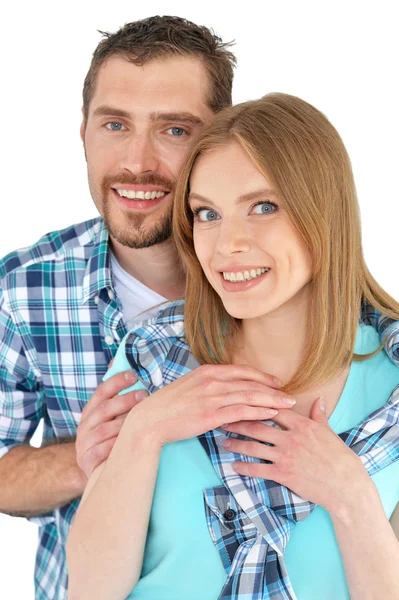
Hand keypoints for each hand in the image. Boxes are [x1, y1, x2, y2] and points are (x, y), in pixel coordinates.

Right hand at [76, 370, 148, 477]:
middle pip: (104, 409)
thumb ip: (118, 396)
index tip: (133, 374)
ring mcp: (84, 443)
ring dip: (124, 424)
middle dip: (125, 400)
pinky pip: (103, 451)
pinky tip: (130, 442)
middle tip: (144, 395)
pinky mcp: (88, 461)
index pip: (101, 391)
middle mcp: (85, 426)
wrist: (99, 473)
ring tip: (142, 419)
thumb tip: (119, 363)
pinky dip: (116, 446)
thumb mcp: (112, 418)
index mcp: (91, 412)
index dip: (116, 381)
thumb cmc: (111, 440)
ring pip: (105, 430)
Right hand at [124, 364, 295, 446]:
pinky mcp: (210, 415)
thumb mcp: (190, 386)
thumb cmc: (169, 405)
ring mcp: (211, 397)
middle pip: (250, 383)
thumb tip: (226, 387)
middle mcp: (212, 381)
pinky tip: (271, 414)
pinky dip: (258, 412)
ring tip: (288, 405)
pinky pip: (240, 412)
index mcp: (207, 372)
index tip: (277, 382)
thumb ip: (209, 384)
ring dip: (272, 401)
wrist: (151, 419)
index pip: (242, 371)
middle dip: (273, 390)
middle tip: (291, 396)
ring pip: (249, 396)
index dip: (262, 376)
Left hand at [222, 397, 370, 515]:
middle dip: (239, 422)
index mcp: (302, 424)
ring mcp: (285, 456)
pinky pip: (258, 469)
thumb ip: (319, 415)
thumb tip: (318, 399)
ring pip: (254, 447)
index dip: (256, 406)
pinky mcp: (283, 474)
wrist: (345, 485)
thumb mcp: (329, 432)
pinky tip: (234, 466)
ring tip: (224, 442)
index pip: (273, 410)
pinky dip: (244, 468)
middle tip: (224, 420)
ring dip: (237, 444)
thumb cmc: (340, 458)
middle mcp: (290, 438)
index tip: (243, 403)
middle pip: (258, 426)